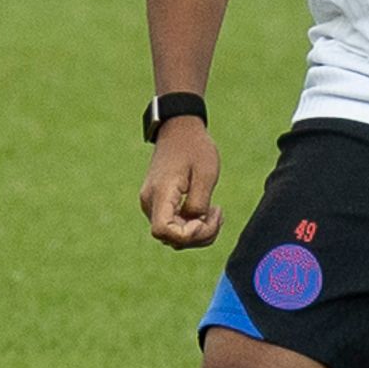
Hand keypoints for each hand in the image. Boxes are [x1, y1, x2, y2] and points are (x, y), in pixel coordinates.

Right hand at [141, 120, 224, 248]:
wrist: (178, 129)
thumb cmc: (194, 148)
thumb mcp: (205, 174)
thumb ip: (198, 204)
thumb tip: (194, 225)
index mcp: (160, 193)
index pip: (164, 231)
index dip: (187, 235)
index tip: (205, 218)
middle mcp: (150, 202)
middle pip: (170, 238)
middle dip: (199, 234)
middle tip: (218, 212)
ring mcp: (152, 204)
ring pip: (173, 236)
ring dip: (197, 232)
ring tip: (215, 211)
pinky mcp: (158, 204)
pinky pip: (173, 226)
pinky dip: (191, 225)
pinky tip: (206, 212)